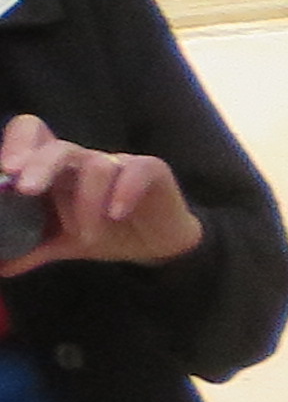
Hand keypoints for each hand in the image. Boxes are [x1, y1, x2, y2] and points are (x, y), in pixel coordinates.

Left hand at [0, 114, 200, 268]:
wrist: (158, 246)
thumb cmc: (107, 234)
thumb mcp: (63, 244)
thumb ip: (31, 250)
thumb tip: (1, 267)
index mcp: (56, 170)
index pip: (32, 134)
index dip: (17, 144)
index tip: (6, 171)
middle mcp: (83, 161)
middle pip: (58, 147)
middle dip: (39, 165)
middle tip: (28, 189)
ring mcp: (117, 162)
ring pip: (96, 166)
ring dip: (87, 203)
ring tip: (88, 237)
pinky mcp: (151, 170)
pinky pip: (136, 170)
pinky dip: (124, 192)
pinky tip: (116, 215)